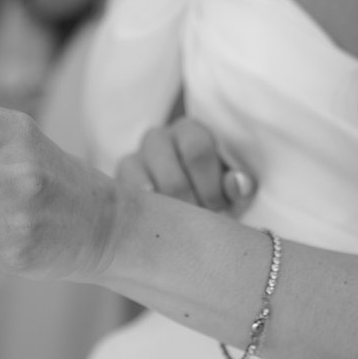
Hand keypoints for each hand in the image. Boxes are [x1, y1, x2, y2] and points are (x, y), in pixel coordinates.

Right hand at [114, 117, 254, 212]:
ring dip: (167, 213)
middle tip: (199, 222)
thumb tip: (239, 183)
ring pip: (146, 188)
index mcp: (189, 131)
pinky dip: (144, 212)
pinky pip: (126, 196)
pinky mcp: (118, 180)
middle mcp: (157, 138)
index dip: (210, 186)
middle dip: (190, 206)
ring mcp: (134, 158)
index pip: (197, 150)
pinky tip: (157, 223)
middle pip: (172, 176)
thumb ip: (235, 186)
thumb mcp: (227, 188)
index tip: (219, 208)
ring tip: (180, 227)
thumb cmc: (209, 191)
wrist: (180, 205)